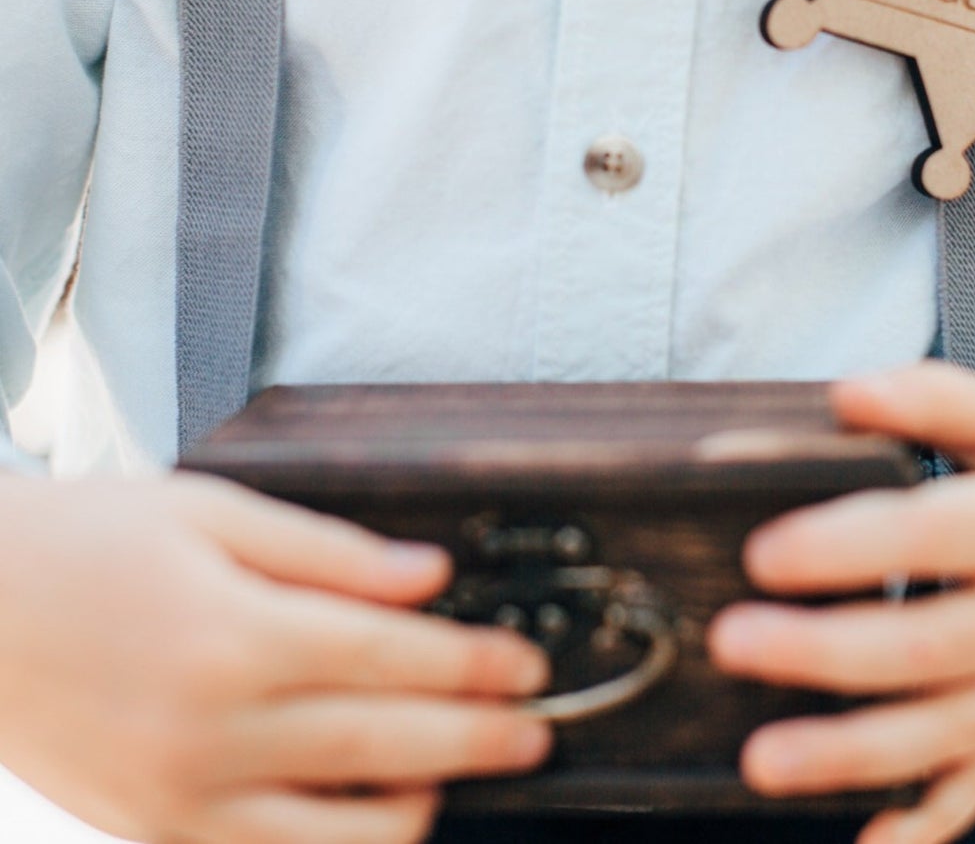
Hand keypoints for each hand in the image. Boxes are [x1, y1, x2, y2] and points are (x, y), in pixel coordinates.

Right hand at [0, 473, 553, 843]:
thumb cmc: (89, 544)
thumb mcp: (210, 513)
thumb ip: (330, 552)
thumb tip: (428, 575)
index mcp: (233, 634)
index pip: (392, 657)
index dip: (475, 663)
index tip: (528, 665)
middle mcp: (211, 730)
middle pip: (385, 747)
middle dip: (478, 740)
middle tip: (535, 731)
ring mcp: (179, 801)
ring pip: (337, 840)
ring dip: (416, 810)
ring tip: (453, 772)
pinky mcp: (154, 837)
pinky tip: (369, 814)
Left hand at [707, 362, 974, 843]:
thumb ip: (934, 397)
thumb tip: (842, 394)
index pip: (933, 537)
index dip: (847, 547)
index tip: (762, 551)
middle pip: (927, 648)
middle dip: (822, 654)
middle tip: (728, 642)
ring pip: (943, 734)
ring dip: (848, 756)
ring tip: (759, 763)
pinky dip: (923, 824)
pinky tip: (862, 843)